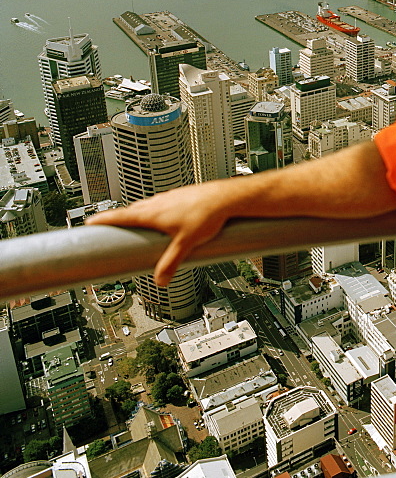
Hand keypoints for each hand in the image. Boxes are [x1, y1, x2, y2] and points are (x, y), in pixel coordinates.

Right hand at [90, 180, 235, 286]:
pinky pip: (159, 204)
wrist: (225, 197)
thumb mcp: (186, 243)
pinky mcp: (179, 197)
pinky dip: (152, 211)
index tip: (89, 222)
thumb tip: (160, 280)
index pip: (121, 216)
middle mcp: (158, 203)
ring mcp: (168, 198)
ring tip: (132, 225)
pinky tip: (161, 219)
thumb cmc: (207, 215)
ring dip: (135, 214)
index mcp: (153, 213)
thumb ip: (171, 263)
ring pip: (145, 206)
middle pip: (130, 211)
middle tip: (106, 226)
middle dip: (117, 219)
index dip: (103, 220)